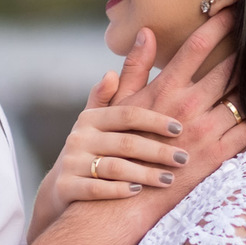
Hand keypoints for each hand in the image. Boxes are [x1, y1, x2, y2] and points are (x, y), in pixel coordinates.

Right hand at [28, 71, 189, 241]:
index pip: (128, 114)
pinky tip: (138, 192)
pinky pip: (96, 189)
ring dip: (144, 174)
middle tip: (184, 159)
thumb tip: (132, 52)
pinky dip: (118, 190)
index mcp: (92, 117)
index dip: (155, 120)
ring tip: (169, 180)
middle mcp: (79, 137)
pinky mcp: (65, 187)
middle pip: (125, 142)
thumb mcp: (101, 119)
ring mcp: (71, 162)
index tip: (180, 128)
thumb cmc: (93, 148)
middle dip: (157, 151)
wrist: (62, 187)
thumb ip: (120, 90)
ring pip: (113, 167)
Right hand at [110, 12, 245, 222]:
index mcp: (165, 91)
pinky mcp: (217, 157)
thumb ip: (135, 68)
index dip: (217, 26)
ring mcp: (204, 133)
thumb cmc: (117, 148)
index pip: (196, 48)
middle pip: (227, 70)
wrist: (124, 198)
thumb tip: (146, 32)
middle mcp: (187, 108)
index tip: (233, 11)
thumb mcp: (119, 105)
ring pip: (242, 99)